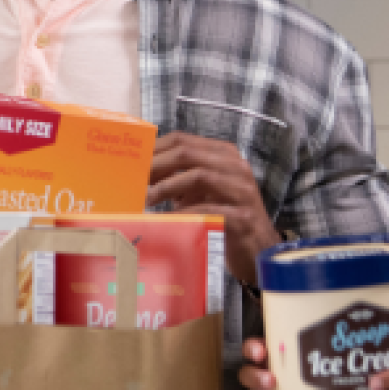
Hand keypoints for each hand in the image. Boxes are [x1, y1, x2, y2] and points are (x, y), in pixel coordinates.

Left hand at [148, 133, 278, 284]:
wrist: (257, 249)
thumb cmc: (223, 217)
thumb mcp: (198, 192)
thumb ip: (176, 179)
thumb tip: (138, 174)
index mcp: (223, 155)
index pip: (182, 139)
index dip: (153, 149)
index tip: (131, 162)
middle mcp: (235, 167)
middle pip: (187, 153)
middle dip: (155, 165)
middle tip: (133, 181)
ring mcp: (242, 191)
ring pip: (199, 175)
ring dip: (166, 187)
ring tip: (146, 200)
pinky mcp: (243, 216)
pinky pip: (208, 209)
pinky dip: (184, 213)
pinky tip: (167, 219)